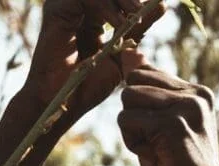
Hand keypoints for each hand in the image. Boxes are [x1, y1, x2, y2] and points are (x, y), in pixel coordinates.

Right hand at [22, 0, 163, 120]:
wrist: (64, 102)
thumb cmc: (88, 85)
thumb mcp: (122, 54)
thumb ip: (138, 30)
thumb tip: (161, 5)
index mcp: (94, 15)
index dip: (135, 1)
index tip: (158, 6)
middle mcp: (80, 7)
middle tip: (144, 9)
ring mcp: (67, 6)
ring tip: (135, 16)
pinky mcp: (57, 10)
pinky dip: (105, 6)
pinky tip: (118, 23)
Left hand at [118, 60, 218, 165]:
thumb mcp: (161, 123)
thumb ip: (147, 89)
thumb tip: (129, 52)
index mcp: (198, 91)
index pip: (143, 74)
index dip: (141, 107)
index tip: (163, 134)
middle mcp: (196, 94)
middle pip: (132, 83)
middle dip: (134, 115)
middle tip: (158, 143)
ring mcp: (186, 108)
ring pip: (127, 99)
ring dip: (133, 130)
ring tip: (159, 150)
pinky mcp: (173, 125)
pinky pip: (126, 120)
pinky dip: (133, 143)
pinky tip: (158, 157)